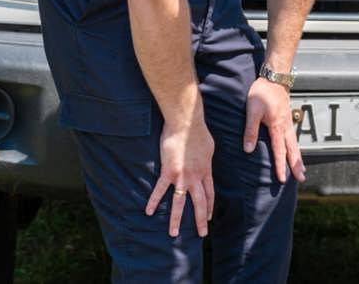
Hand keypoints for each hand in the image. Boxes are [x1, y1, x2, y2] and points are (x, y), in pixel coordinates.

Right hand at [146, 116, 215, 237]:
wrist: (186, 124)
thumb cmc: (198, 132)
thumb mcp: (209, 148)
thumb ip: (206, 160)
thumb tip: (205, 163)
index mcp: (206, 171)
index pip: (209, 194)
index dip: (209, 207)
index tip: (208, 218)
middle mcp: (196, 177)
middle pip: (200, 203)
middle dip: (200, 220)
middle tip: (202, 234)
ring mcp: (182, 176)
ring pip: (179, 203)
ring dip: (176, 219)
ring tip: (173, 234)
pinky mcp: (168, 171)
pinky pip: (160, 190)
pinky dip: (153, 201)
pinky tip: (148, 212)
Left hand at [243, 76, 305, 183]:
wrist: (274, 78)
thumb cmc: (262, 92)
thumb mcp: (252, 111)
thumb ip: (250, 131)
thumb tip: (248, 150)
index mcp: (277, 127)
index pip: (280, 151)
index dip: (280, 166)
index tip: (281, 179)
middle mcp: (286, 126)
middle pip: (293, 150)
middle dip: (297, 165)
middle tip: (301, 179)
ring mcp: (288, 122)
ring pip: (295, 144)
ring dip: (298, 158)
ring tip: (301, 170)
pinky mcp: (288, 118)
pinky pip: (293, 137)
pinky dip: (295, 148)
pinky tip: (294, 151)